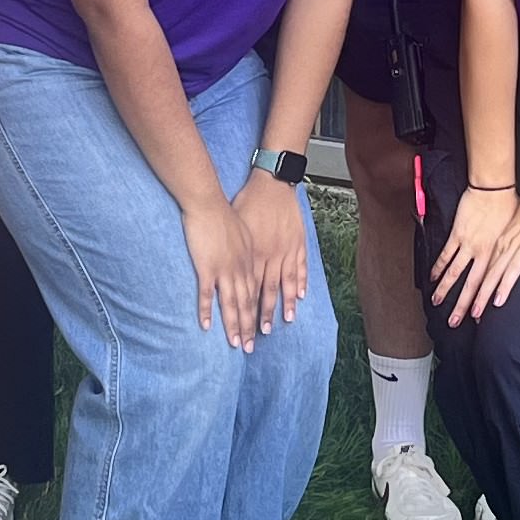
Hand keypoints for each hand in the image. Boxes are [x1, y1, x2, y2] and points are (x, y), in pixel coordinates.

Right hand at [179, 192, 261, 347]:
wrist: (208, 202)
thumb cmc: (223, 214)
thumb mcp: (242, 232)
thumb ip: (244, 250)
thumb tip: (245, 260)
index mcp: (249, 261)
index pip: (255, 292)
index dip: (257, 312)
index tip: (259, 329)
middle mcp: (240, 268)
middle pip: (246, 303)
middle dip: (249, 326)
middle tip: (250, 347)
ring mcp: (224, 269)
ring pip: (231, 303)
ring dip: (233, 325)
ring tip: (235, 343)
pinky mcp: (207, 267)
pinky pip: (207, 294)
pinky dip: (207, 311)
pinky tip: (206, 326)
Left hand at [235, 169, 314, 329]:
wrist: (271, 183)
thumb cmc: (247, 202)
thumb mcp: (233, 227)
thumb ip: (230, 250)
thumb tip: (219, 267)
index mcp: (251, 254)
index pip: (246, 289)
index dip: (243, 310)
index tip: (240, 328)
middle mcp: (268, 256)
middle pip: (264, 293)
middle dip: (261, 316)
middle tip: (258, 337)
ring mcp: (285, 250)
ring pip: (284, 284)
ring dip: (283, 304)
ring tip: (285, 321)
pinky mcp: (297, 242)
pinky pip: (300, 267)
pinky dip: (301, 282)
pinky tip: (301, 296)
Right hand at [427, 183, 519, 322]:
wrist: (494, 188)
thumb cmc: (509, 205)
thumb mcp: (515, 231)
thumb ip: (510, 247)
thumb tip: (513, 258)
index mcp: (497, 254)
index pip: (488, 284)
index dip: (482, 302)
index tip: (478, 318)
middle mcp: (482, 253)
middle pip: (470, 285)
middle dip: (462, 305)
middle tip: (454, 322)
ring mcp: (468, 244)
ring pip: (454, 273)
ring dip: (444, 289)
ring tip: (437, 303)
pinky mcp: (457, 234)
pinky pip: (446, 255)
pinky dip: (438, 267)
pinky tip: (432, 278)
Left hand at [446, 193, 519, 326]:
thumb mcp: (511, 226)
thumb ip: (505, 243)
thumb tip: (499, 258)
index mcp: (501, 242)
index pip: (485, 270)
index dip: (476, 290)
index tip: (470, 306)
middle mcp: (510, 245)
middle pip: (493, 273)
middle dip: (482, 295)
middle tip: (475, 314)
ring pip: (512, 268)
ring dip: (504, 286)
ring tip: (497, 303)